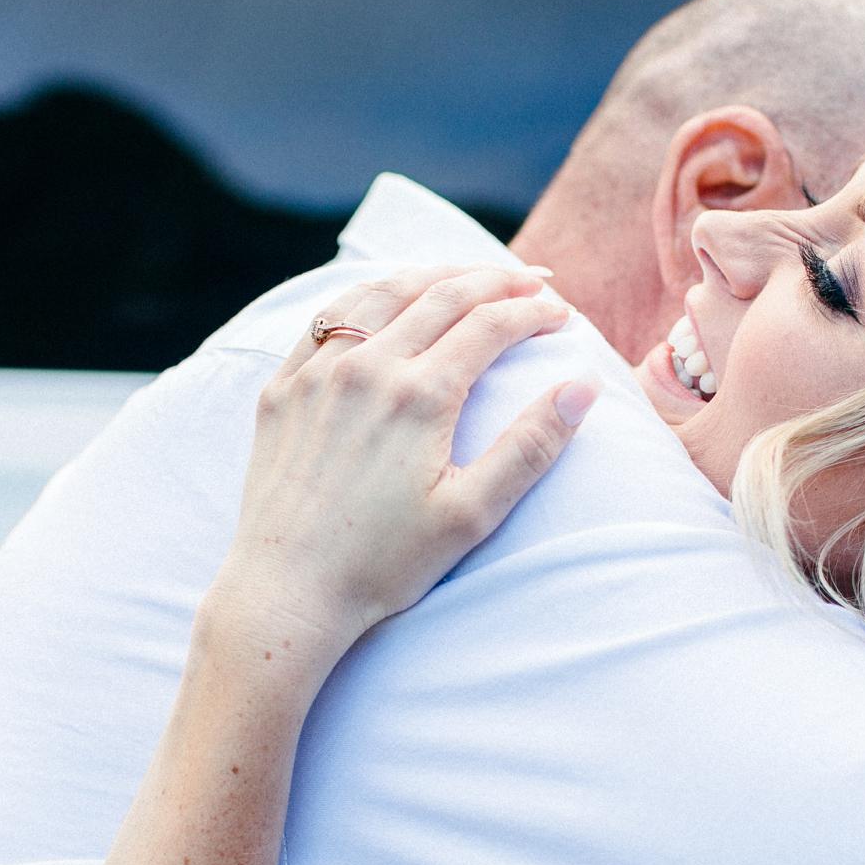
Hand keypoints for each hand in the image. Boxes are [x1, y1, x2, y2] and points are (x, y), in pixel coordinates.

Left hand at [211, 265, 596, 664]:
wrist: (287, 590)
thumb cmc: (383, 564)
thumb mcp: (471, 514)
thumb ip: (531, 446)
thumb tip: (583, 387)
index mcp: (419, 395)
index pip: (490, 325)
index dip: (533, 312)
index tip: (562, 314)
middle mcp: (366, 367)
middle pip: (442, 294)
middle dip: (496, 280)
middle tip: (535, 281)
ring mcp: (317, 373)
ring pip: (382, 292)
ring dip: (434, 275)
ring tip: (470, 276)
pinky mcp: (281, 388)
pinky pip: (327, 318)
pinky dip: (368, 295)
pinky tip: (387, 298)